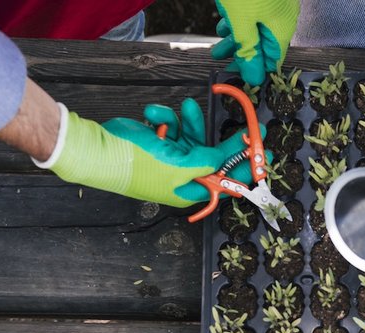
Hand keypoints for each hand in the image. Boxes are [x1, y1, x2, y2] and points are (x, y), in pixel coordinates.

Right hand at [44, 98, 254, 207]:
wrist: (100, 148)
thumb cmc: (137, 163)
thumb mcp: (180, 164)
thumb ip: (208, 161)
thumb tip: (228, 158)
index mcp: (188, 190)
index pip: (224, 183)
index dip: (245, 170)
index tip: (264, 156)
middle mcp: (180, 176)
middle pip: (213, 157)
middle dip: (221, 140)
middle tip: (248, 126)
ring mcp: (168, 158)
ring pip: (192, 136)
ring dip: (187, 122)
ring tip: (183, 110)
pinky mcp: (156, 141)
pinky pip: (171, 127)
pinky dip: (163, 119)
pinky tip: (152, 118)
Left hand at [211, 0, 299, 86]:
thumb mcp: (241, 22)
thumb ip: (247, 50)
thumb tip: (254, 77)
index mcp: (281, 29)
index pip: (272, 62)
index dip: (254, 72)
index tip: (237, 77)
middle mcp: (282, 18)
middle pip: (262, 46)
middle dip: (241, 55)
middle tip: (224, 63)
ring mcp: (275, 5)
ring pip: (255, 30)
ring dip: (236, 40)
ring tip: (219, 48)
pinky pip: (254, 15)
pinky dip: (238, 22)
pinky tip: (225, 25)